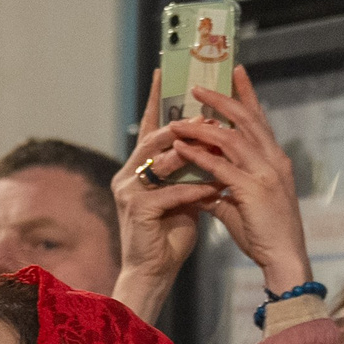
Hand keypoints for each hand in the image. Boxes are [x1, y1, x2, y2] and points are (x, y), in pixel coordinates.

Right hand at [111, 69, 223, 322]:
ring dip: (192, 152)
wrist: (154, 272)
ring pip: (162, 159)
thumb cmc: (170, 234)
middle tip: (208, 111)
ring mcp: (129, 191)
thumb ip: (190, 170)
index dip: (156, 99)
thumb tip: (212, 144)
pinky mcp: (138, 210)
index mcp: (138, 167)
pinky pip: (171, 192)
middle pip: (155, 137)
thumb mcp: (184, 195)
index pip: (148, 126)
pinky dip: (194, 189)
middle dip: (183, 123)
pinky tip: (212, 189)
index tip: (166, 71)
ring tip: (216, 143)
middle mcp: (128, 174)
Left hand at [170, 67, 312, 294]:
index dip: (247, 95)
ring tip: (178, 119)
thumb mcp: (243, 206)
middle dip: (222, 99)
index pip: (259, 120)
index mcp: (275, 160)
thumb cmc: (265, 235)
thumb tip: (204, 189)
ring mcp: (265, 173)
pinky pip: (221, 166)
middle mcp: (273, 160)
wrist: (283, 258)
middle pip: (246, 119)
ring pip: (230, 138)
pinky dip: (199, 155)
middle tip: (198, 86)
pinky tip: (181, 148)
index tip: (235, 73)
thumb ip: (224, 192)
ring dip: (202, 127)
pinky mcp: (252, 189)